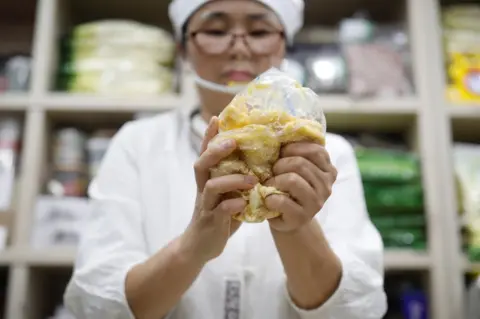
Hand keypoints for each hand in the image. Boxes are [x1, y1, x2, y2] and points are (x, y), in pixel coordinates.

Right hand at [182, 117, 257, 262]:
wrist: (201, 245)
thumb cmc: (219, 215)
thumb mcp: (226, 193)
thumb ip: (235, 177)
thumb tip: (260, 159)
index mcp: (207, 179)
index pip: (205, 153)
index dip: (209, 136)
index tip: (217, 118)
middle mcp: (203, 188)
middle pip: (202, 164)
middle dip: (216, 151)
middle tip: (233, 142)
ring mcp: (206, 205)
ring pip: (211, 186)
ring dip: (232, 180)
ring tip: (251, 180)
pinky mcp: (211, 221)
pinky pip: (220, 210)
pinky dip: (232, 205)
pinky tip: (243, 204)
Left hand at [265, 142, 336, 232]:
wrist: (287, 219)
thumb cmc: (289, 189)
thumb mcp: (296, 169)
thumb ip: (296, 153)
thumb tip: (279, 133)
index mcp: (328, 170)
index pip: (316, 150)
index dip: (294, 148)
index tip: (281, 153)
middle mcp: (327, 186)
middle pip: (301, 164)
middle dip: (280, 164)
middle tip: (272, 171)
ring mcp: (316, 203)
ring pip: (292, 180)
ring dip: (274, 180)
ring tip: (269, 184)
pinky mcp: (302, 217)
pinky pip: (283, 201)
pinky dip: (270, 198)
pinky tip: (269, 199)